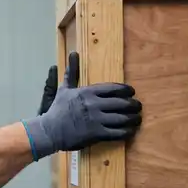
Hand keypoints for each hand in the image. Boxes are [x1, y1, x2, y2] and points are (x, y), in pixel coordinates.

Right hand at [22, 51, 141, 159]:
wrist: (49, 131)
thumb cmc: (57, 109)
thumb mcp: (64, 88)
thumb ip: (72, 72)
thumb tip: (73, 53)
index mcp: (88, 92)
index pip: (114, 88)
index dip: (127, 90)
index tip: (132, 92)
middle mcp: (95, 104)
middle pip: (122, 103)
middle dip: (134, 105)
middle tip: (138, 107)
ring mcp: (97, 120)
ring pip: (122, 118)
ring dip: (133, 119)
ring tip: (138, 119)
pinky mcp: (97, 134)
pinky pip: (117, 133)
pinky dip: (127, 132)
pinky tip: (131, 131)